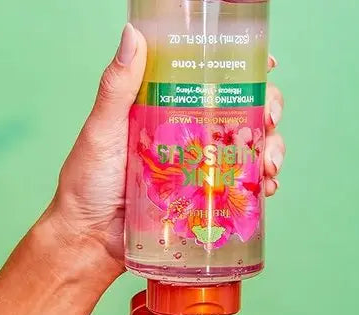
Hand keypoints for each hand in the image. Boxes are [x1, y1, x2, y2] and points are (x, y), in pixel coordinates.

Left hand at [47, 24, 285, 277]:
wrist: (89, 237)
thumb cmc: (87, 182)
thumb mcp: (102, 130)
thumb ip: (117, 87)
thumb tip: (134, 33)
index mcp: (168, 111)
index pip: (211, 82)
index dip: (244, 71)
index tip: (267, 64)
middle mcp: (189, 137)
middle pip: (240, 114)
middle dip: (268, 112)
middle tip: (269, 120)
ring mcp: (199, 170)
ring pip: (248, 151)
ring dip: (271, 151)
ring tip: (270, 165)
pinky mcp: (202, 201)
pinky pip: (239, 189)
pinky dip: (259, 187)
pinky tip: (266, 188)